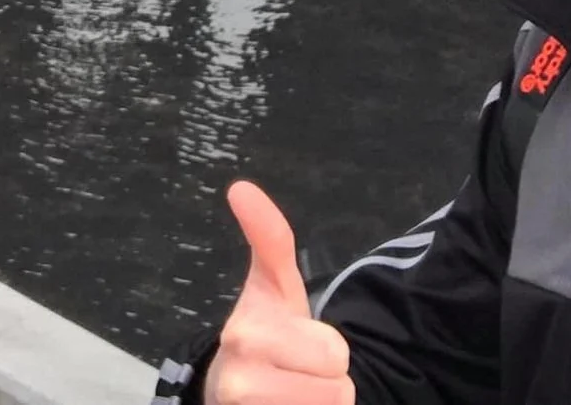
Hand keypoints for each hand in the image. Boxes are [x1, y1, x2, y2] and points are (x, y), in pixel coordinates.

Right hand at [203, 181, 354, 404]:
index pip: (334, 353)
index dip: (329, 350)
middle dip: (328, 382)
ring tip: (295, 394)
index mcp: (247, 333)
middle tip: (299, 371)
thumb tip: (241, 186)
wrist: (232, 392)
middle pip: (338, 389)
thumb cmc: (265, 334)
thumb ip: (269, 237)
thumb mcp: (271, 287)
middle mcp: (240, 379)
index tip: (299, 344)